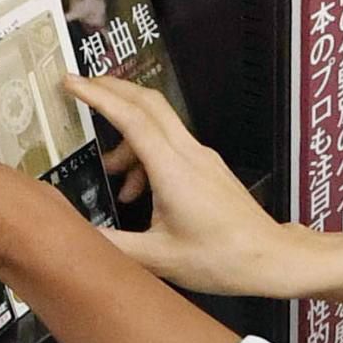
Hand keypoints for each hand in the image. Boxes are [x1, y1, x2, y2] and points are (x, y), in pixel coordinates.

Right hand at [73, 74, 316, 301]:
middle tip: (80, 87)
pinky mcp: (207, 166)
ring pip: (158, 124)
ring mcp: (201, 157)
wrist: (269, 258)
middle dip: (112, 89)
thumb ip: (114, 245)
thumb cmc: (221, 259)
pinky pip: (170, 144)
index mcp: (173, 171)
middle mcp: (189, 154)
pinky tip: (137, 190)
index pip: (132, 119)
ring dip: (127, 136)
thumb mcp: (159, 258)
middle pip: (148, 103)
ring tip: (109, 170)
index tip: (72, 82)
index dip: (99, 97)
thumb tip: (77, 236)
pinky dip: (145, 154)